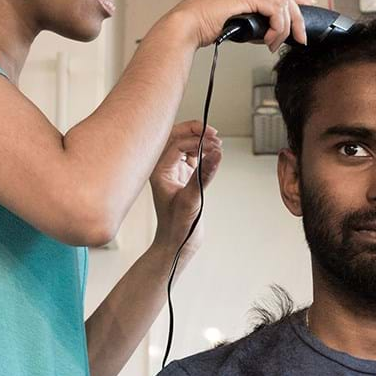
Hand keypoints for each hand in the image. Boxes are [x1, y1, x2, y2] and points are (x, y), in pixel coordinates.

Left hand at [150, 120, 222, 257]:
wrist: (177, 243)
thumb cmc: (177, 226)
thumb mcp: (192, 198)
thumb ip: (204, 174)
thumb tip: (216, 153)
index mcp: (158, 171)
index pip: (176, 143)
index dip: (195, 139)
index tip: (213, 142)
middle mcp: (162, 168)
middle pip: (174, 136)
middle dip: (194, 131)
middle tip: (213, 134)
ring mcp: (172, 171)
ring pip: (182, 144)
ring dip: (198, 140)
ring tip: (215, 144)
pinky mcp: (181, 176)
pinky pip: (189, 155)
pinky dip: (200, 151)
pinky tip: (210, 155)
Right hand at [167, 0, 313, 50]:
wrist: (185, 27)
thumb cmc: (202, 26)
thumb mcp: (236, 18)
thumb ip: (254, 17)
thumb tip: (273, 29)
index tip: (308, 6)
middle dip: (295, 19)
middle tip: (299, 38)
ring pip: (282, 2)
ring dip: (284, 28)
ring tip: (274, 44)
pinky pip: (275, 9)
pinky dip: (278, 27)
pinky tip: (270, 39)